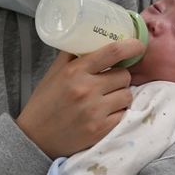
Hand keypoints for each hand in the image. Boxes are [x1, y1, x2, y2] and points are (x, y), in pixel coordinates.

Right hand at [16, 39, 144, 158]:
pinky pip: (124, 114)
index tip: (138, 45)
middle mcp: (87, 89)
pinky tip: (104, 114)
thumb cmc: (45, 102)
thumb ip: (72, 55)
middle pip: (124, 75)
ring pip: (127, 95)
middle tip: (108, 82)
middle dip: (119, 77)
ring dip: (120, 96)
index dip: (131, 46)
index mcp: (75, 71)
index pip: (113, 52)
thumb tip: (90, 37)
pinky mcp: (101, 130)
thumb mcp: (53, 73)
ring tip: (106, 99)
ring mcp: (95, 111)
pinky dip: (117, 113)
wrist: (35, 138)